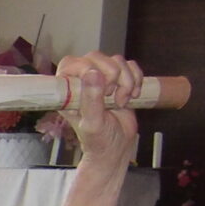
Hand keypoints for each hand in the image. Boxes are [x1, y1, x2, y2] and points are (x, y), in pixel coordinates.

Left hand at [58, 51, 142, 172]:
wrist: (117, 147)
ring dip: (126, 81)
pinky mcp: (120, 80)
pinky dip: (136, 78)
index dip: (87, 70)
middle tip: (111, 98)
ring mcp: (102, 79)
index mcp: (68, 91)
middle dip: (111, 76)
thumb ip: (91, 100)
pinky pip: (130, 66)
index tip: (100, 90)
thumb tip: (93, 73)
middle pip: (96, 57)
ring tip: (122, 101)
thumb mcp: (93, 123)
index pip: (71, 63)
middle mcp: (83, 81)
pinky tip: (133, 95)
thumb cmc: (98, 140)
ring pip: (116, 60)